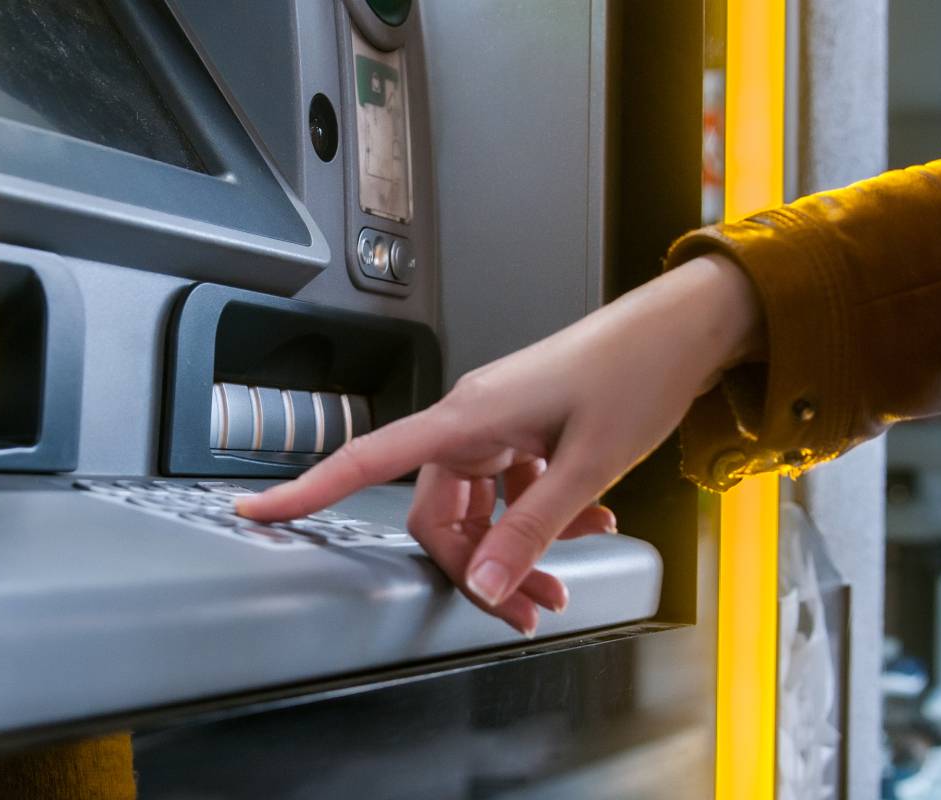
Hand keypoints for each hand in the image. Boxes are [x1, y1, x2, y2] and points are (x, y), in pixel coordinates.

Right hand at [236, 255, 762, 634]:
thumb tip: (484, 583)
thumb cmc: (636, 375)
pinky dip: (541, 516)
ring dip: (516, 548)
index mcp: (469, 418)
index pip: (368, 458)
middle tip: (529, 608)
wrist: (684, 330)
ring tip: (565, 581)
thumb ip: (531, 528)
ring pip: (479, 507)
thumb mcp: (588, 467)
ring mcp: (500, 423)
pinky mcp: (527, 427)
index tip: (257, 514)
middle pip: (439, 513)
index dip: (306, 489)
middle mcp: (473, 419)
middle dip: (479, 567)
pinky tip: (588, 525)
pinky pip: (511, 487)